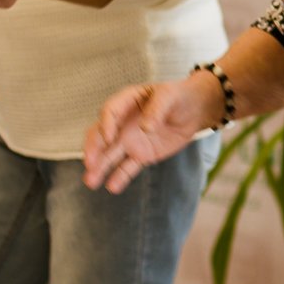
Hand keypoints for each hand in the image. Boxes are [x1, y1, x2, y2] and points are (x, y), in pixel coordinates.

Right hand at [84, 71, 221, 193]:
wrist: (193, 111)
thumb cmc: (178, 97)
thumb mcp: (169, 96)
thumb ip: (157, 109)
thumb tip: (146, 128)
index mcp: (126, 102)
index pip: (109, 112)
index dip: (106, 125)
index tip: (108, 138)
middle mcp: (123, 123)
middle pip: (101, 136)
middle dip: (93, 149)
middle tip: (90, 163)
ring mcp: (131, 140)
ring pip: (110, 155)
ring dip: (99, 168)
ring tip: (90, 182)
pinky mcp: (141, 155)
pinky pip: (128, 168)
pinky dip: (120, 178)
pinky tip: (112, 187)